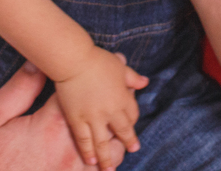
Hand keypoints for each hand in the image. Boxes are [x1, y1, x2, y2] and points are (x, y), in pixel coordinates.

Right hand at [0, 62, 110, 170]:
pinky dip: (109, 158)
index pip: (82, 91)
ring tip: (119, 119)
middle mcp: (69, 149)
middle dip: (115, 101)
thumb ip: (20, 89)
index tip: (108, 64)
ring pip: (114, 149)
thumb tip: (38, 64)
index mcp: (51, 124)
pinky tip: (107, 150)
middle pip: (104, 118)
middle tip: (126, 86)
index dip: (94, 75)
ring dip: (117, 132)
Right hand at [54, 46, 148, 170]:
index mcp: (123, 98)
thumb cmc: (97, 60)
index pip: (132, 115)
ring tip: (108, 168)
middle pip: (122, 131)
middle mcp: (111, 111)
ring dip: (107, 157)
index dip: (132, 121)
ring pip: (102, 142)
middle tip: (133, 149)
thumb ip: (132, 77)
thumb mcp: (119, 66)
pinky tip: (90, 160)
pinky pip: (83, 139)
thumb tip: (145, 82)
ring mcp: (94, 117)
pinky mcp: (77, 119)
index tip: (130, 126)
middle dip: (129, 141)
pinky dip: (87, 150)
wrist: (75, 61)